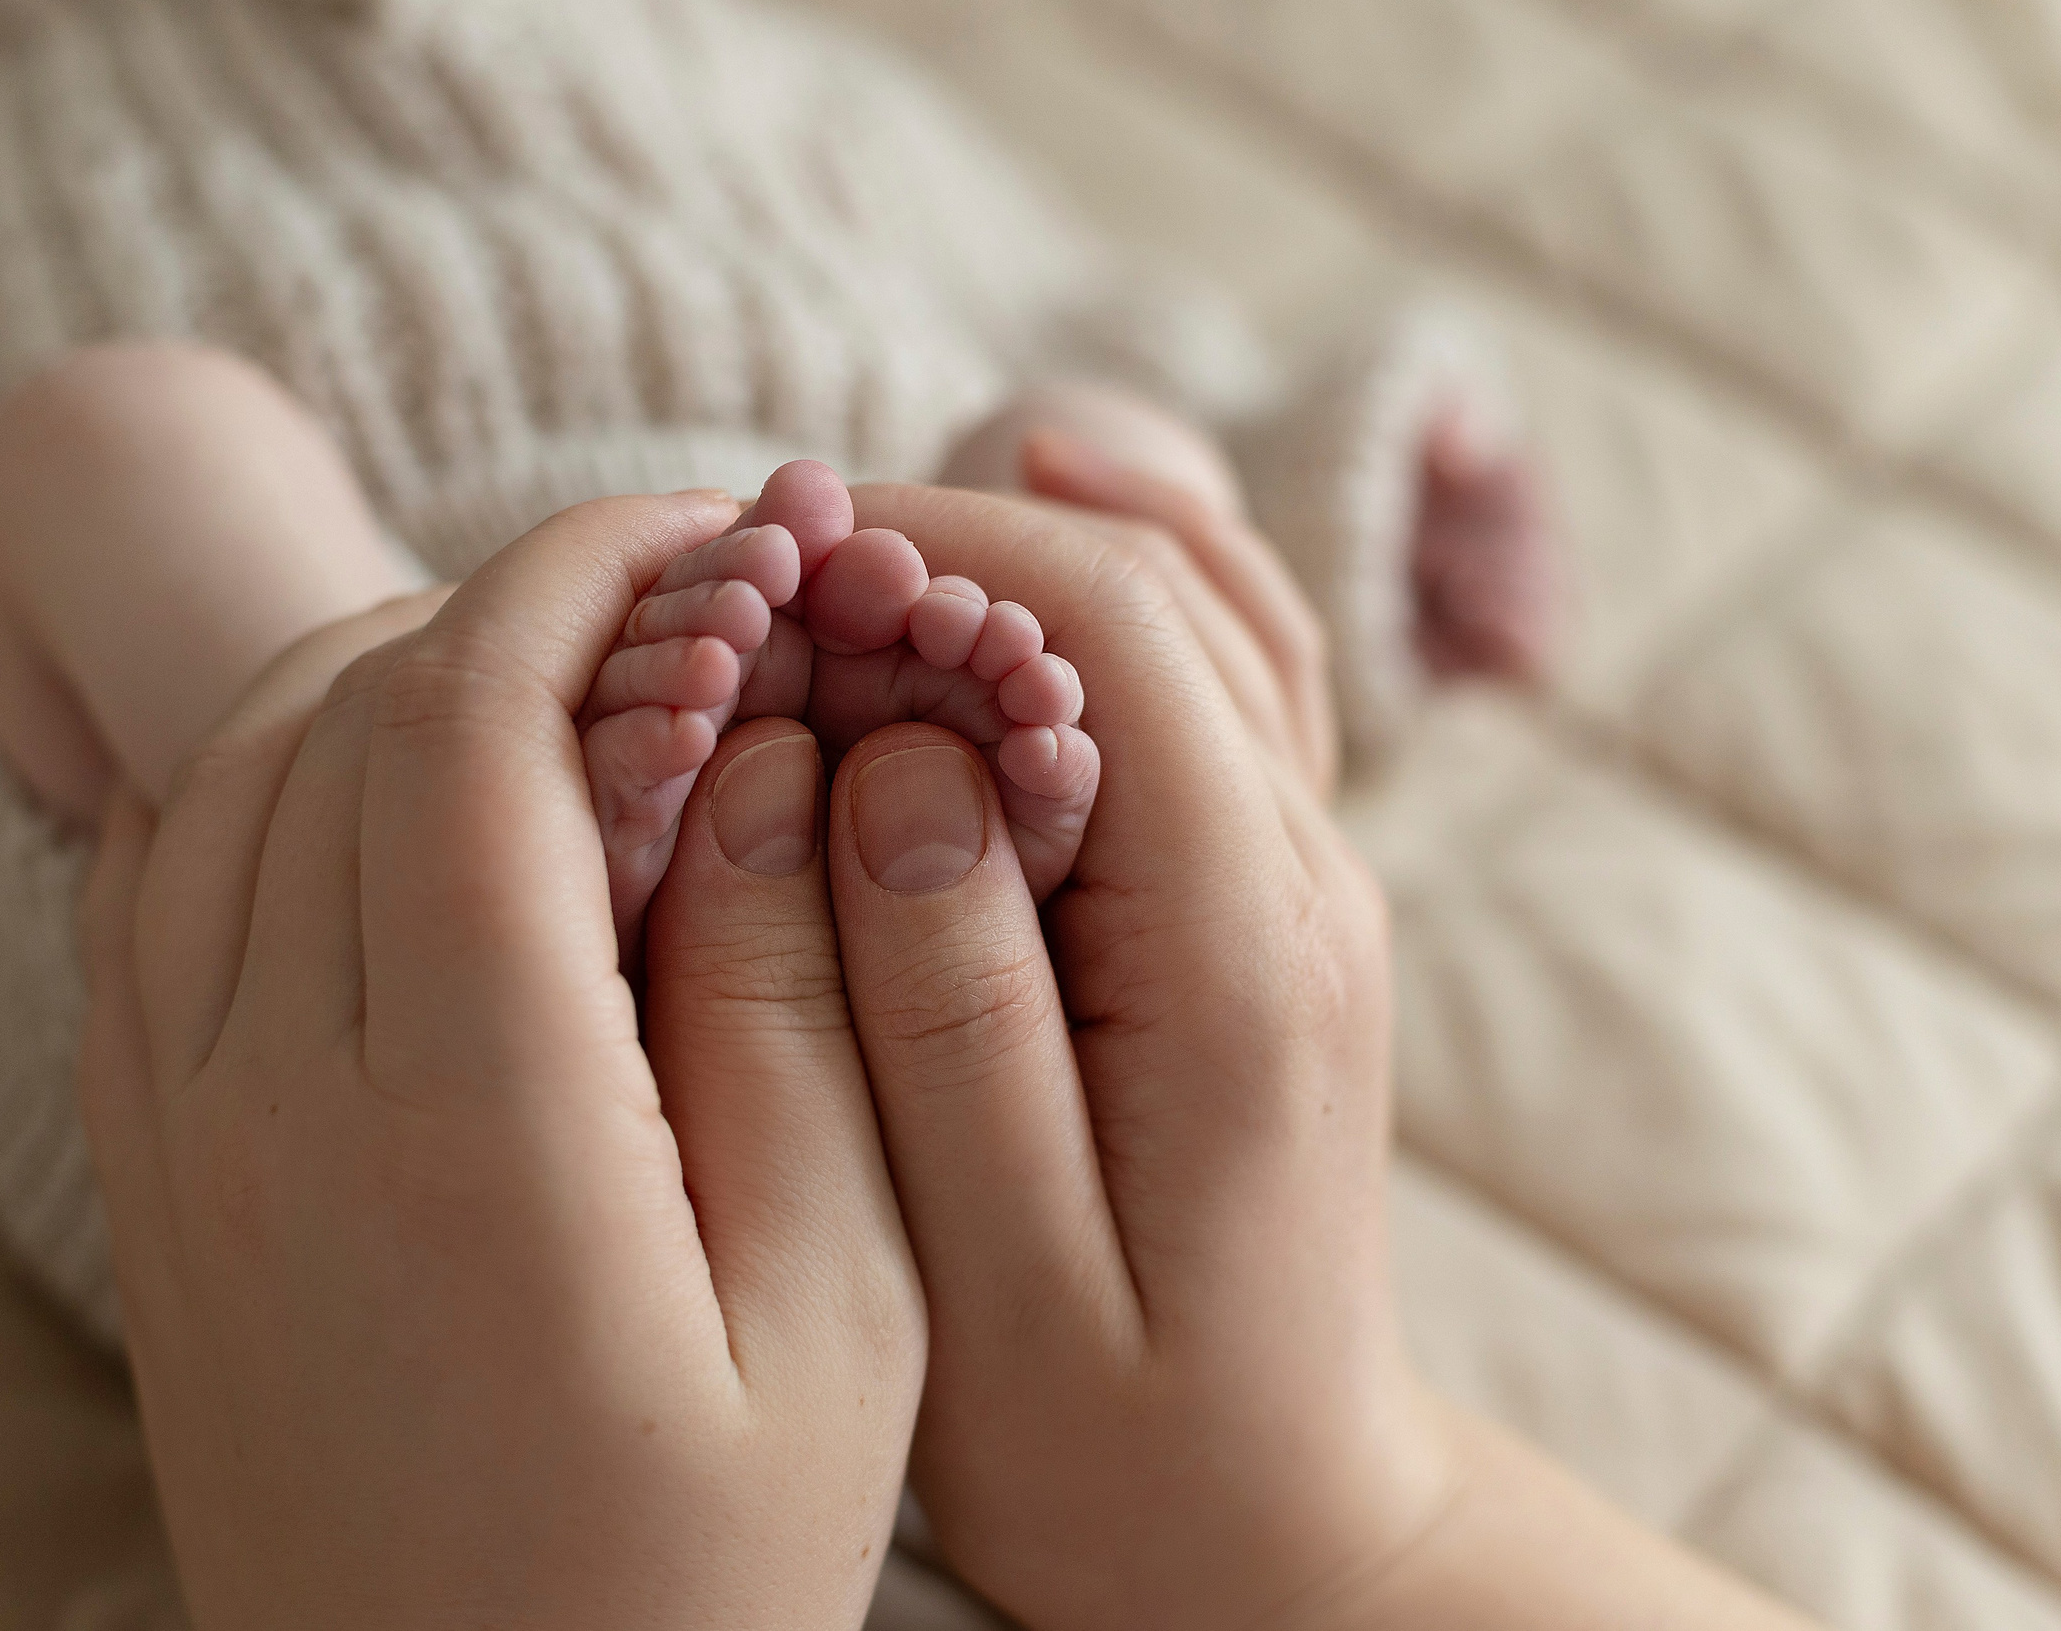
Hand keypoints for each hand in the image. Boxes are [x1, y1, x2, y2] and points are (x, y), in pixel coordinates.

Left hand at [75, 493, 921, 1630]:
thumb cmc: (692, 1573)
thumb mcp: (840, 1315)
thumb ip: (804, 1015)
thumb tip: (777, 764)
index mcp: (466, 1125)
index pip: (470, 725)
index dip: (591, 577)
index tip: (718, 533)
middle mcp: (273, 1100)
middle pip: (346, 714)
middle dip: (520, 601)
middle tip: (686, 605)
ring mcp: (181, 1137)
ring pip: (232, 775)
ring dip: (398, 676)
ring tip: (570, 690)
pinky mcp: (152, 1178)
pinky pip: (154, 888)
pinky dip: (270, 778)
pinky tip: (401, 798)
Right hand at [824, 482, 1815, 1630]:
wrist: (1273, 1522)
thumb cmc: (1117, 1442)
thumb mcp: (997, 1271)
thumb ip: (945, 1011)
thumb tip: (899, 764)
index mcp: (1244, 951)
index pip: (1114, 630)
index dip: (936, 551)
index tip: (762, 565)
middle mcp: (1303, 878)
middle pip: (1150, 587)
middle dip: (948, 539)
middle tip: (758, 575)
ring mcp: (1300, 878)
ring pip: (1191, 606)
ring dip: (1014, 554)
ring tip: (842, 568)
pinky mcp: (1262, 900)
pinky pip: (1209, 676)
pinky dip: (1098, 595)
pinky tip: (1002, 560)